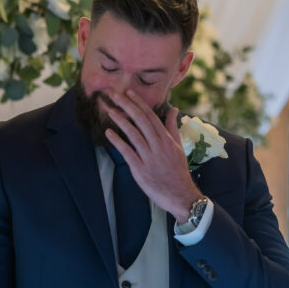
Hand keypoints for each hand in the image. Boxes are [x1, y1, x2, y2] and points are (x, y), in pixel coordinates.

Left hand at [102, 90, 201, 223]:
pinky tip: (109, 133)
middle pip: (141, 121)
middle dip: (127, 106)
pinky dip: (118, 142)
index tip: (129, 92)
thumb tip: (173, 109)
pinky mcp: (140, 170)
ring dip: (120, 121)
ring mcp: (149, 157)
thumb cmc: (178, 170)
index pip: (151, 116)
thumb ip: (172, 127)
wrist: (180, 194)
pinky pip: (127, 152)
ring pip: (133, 134)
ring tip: (109, 110)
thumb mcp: (179, 147)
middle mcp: (158, 146)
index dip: (139, 103)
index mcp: (167, 139)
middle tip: (114, 94)